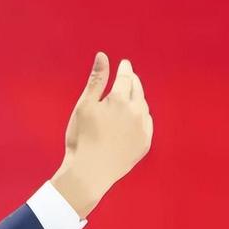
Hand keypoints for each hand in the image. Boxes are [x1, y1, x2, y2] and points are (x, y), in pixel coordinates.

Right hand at [50, 51, 152, 218]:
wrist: (89, 172)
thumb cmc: (82, 138)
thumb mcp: (84, 106)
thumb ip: (96, 80)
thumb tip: (103, 55)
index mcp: (120, 99)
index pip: (126, 76)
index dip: (125, 68)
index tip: (124, 64)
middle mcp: (136, 111)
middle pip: (138, 89)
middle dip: (133, 81)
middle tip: (129, 77)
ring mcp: (143, 128)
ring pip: (143, 107)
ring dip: (138, 99)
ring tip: (131, 98)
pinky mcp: (145, 144)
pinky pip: (147, 125)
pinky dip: (142, 118)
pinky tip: (135, 119)